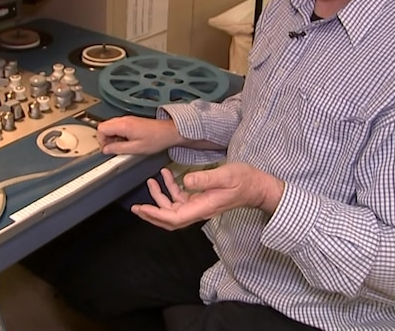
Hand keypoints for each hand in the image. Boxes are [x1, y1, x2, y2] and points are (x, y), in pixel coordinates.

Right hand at [97, 115, 183, 154]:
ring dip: (112, 136)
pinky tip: (127, 141)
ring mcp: (128, 119)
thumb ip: (118, 148)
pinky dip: (118, 134)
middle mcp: (124, 120)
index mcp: (123, 125)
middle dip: (105, 138)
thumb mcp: (136, 148)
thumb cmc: (157, 139)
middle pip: (104, 126)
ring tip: (121, 145)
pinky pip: (119, 126)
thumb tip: (106, 150)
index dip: (101, 140)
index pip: (101, 128)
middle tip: (113, 148)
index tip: (107, 148)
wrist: (169, 132)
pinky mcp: (132, 121)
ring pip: (111, 126)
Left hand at [131, 163, 284, 230]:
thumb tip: (185, 181)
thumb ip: (205, 178)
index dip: (155, 215)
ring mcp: (201, 205)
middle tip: (136, 206)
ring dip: (161, 197)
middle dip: (152, 213)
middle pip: (170, 218)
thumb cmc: (244, 180)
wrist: (258, 186)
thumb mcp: (225, 175)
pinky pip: (183, 199)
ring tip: (152, 181)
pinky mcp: (203, 199)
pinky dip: (172, 189)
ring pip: (174, 208)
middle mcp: (199, 210)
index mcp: (203, 207)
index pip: (174, 217)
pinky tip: (169, 177)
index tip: (141, 209)